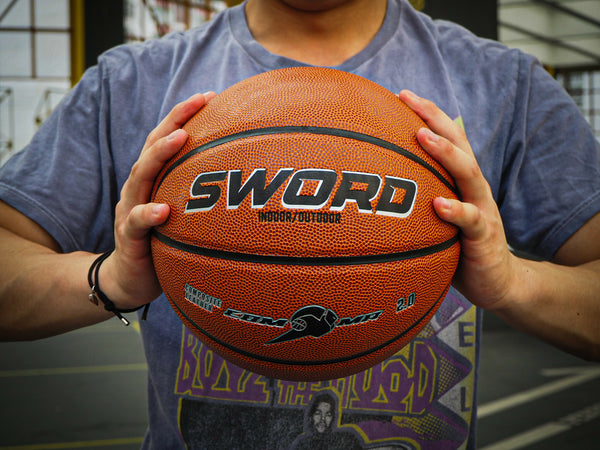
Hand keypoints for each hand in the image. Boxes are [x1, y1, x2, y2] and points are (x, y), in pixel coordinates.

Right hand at [101, 92, 215, 308]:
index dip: (185, 116)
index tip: (211, 96)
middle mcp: (141, 189)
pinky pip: (136, 223)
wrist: (131, 280)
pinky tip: (164, 210)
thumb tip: (248, 185)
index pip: (168, 140)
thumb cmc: (163, 243)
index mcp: (156, 181)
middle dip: (174, 121)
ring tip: (179, 138)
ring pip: (140, 177)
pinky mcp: (128, 237)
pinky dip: (148, 214)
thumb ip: (203, 197)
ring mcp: (131, 210)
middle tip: (198, 101)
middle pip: (152, 147)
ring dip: (159, 155)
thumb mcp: (185, 216)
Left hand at [399, 90, 519, 309]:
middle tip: (407, 99)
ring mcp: (481, 208)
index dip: (428, 115)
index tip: (401, 95)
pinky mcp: (484, 235)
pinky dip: (455, 210)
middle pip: (458, 144)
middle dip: (433, 119)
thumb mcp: (437, 219)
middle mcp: (473, 188)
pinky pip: (471, 219)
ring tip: (421, 136)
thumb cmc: (459, 248)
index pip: (447, 139)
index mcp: (460, 182)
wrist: (497, 283)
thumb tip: (380, 191)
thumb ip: (420, 201)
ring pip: (467, 173)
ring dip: (445, 153)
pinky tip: (438, 204)